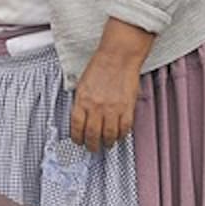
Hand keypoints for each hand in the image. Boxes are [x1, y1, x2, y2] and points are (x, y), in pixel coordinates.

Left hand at [70, 17, 153, 151]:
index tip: (78, 142)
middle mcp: (96, 106)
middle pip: (92, 134)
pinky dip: (121, 135)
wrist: (118, 57)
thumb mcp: (82, 84)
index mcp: (82, 99)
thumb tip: (80, 119)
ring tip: (106, 144)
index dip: (77, 138)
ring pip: (109, 134)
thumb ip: (81, 102)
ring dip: (107, 142)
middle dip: (91, 145)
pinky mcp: (127, 107)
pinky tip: (118, 135)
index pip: (76, 126)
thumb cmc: (99, 67)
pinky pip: (124, 128)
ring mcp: (112, 108)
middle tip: (92, 148)